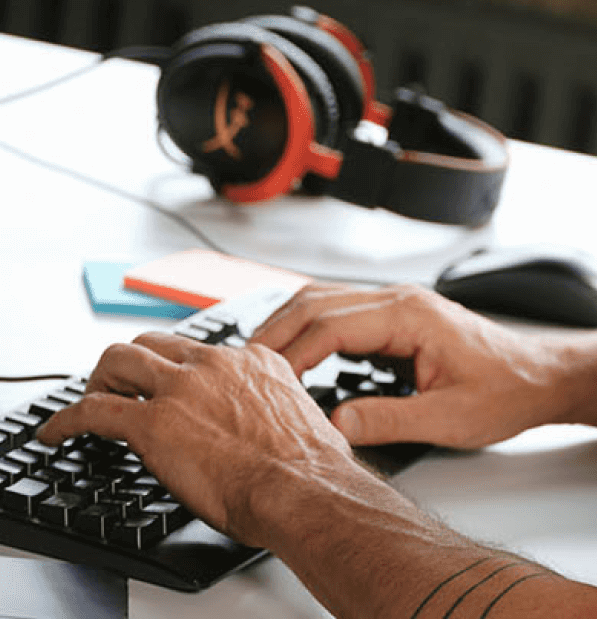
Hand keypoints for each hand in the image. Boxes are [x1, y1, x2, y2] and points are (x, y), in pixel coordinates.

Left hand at [37, 332, 354, 544]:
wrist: (302, 485)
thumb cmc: (308, 467)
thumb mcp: (297, 416)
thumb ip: (271, 408)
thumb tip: (263, 428)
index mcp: (256, 361)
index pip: (201, 351)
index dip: (178, 372)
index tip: (170, 391)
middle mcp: (217, 363)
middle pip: (153, 342)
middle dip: (130, 365)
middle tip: (120, 392)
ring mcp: (182, 387)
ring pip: (119, 359)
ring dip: (99, 382)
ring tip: (90, 406)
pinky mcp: (152, 422)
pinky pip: (92, 410)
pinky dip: (66, 420)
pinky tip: (57, 434)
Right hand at [251, 283, 564, 448]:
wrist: (541, 377)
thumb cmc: (506, 392)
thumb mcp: (448, 418)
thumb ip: (388, 421)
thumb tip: (333, 427)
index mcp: (411, 315)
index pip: (329, 324)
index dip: (289, 356)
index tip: (260, 387)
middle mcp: (402, 301)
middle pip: (316, 302)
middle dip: (273, 334)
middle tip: (238, 373)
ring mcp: (399, 306)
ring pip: (324, 302)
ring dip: (286, 328)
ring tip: (253, 367)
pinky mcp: (399, 320)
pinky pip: (341, 315)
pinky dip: (309, 332)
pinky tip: (292, 361)